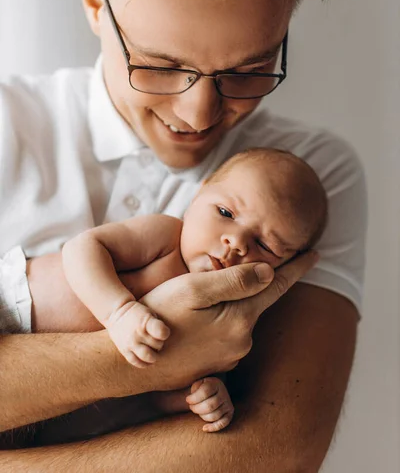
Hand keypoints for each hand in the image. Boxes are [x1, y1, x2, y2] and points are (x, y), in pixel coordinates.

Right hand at [106, 301, 169, 367]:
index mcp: (145, 322)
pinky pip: (136, 362)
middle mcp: (138, 334)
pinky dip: (144, 363)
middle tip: (157, 340)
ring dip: (154, 355)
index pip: (161, 332)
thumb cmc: (139, 314)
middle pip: (158, 345)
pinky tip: (147, 359)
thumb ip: (158, 325)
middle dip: (160, 344)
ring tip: (152, 350)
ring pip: (148, 357)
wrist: (116, 313)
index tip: (164, 332)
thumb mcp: (149, 313)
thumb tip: (165, 341)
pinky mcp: (124, 350)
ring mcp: (130, 343)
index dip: (165, 333)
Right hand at [138, 251, 317, 390]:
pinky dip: (219, 320)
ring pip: (238, 317)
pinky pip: (224, 333)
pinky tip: (194, 318)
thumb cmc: (157, 318)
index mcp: (240, 320)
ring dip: (230, 303)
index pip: (277, 287)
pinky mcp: (213, 365)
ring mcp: (227, 357)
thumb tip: (269, 272)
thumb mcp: (193, 289)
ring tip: (203, 295)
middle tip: (235, 266)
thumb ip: (234, 281)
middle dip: (253, 284)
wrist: (126, 362)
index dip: (297, 268)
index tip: (315, 253)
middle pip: (256, 302)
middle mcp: (241, 342)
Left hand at [186, 377, 233, 431]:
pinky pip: (222, 424)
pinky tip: (204, 428)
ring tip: (197, 411)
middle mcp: (224, 393)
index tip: (187, 400)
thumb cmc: (202, 388)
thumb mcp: (198, 384)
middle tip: (191, 407)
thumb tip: (191, 399)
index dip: (194, 398)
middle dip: (196, 408)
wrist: (213, 391)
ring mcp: (228, 404)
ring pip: (214, 416)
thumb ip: (195, 388)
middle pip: (209, 406)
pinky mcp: (229, 414)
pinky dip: (213, 428)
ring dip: (202, 416)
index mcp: (216, 383)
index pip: (205, 391)